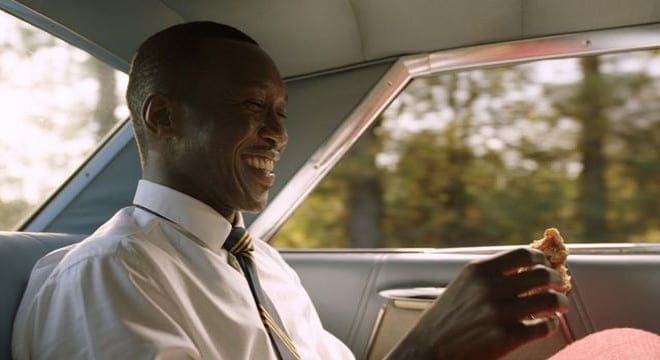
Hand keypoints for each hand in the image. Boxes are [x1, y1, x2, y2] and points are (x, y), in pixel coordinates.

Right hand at [387, 247, 568, 359]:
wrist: (428, 349)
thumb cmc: (447, 319)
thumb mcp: (463, 286)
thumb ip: (490, 276)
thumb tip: (527, 269)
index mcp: (478, 271)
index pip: (523, 254)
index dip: (542, 259)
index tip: (547, 264)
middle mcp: (489, 288)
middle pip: (542, 274)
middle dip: (557, 279)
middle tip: (561, 285)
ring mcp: (499, 313)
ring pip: (550, 300)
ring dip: (561, 302)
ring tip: (560, 306)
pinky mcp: (506, 338)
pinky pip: (544, 326)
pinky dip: (551, 325)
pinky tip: (546, 325)